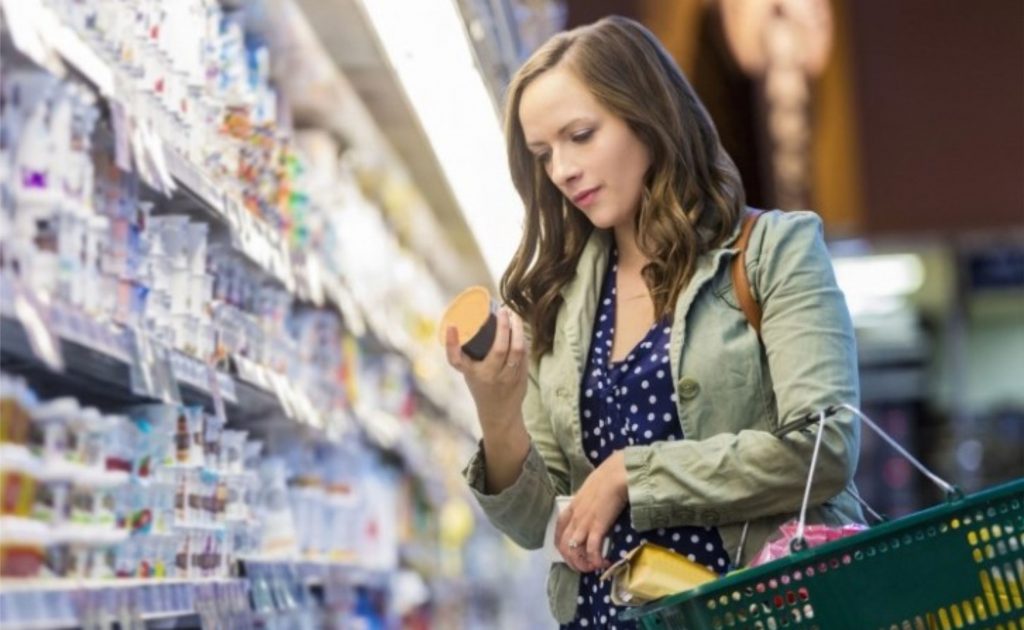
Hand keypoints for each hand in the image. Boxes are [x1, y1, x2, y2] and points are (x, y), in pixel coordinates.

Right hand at [444, 306, 527, 434]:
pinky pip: (524, 354)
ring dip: (518, 330)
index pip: (457, 360)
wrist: (499, 414)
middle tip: (503, 311)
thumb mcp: (469, 372)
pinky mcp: (522, 377)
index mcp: (473, 374)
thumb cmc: (481, 386)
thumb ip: (466, 353)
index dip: (452, 343)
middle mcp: (490, 377)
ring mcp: (508, 378)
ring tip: (515, 316)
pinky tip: (520, 329)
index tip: (452, 326)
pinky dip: (523, 339)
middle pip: (500, 349)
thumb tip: (462, 321)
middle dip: (503, 326)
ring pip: (517, 350)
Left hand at [555, 450, 628, 572]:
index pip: (558, 530)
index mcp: (572, 507)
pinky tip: (603, 562)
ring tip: (593, 568)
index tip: (572, 554)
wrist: (616, 474)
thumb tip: (596, 507)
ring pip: (574, 550)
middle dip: (572, 561)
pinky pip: (592, 549)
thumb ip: (590, 501)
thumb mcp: (592, 491)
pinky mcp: (597, 527)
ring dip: (582, 564)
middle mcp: (575, 517)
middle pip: (564, 546)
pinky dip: (596, 559)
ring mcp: (584, 523)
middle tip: (584, 567)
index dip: (562, 546)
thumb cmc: (608, 478)